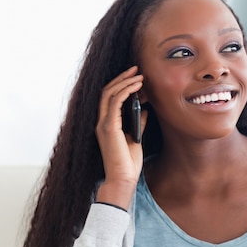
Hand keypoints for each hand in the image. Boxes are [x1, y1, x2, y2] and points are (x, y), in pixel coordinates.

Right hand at [95, 66, 146, 208]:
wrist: (123, 178)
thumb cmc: (128, 162)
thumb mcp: (136, 137)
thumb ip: (137, 122)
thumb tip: (144, 108)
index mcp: (106, 124)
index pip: (109, 98)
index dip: (120, 84)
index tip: (135, 76)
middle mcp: (101, 122)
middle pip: (107, 91)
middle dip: (122, 78)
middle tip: (136, 69)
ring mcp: (103, 124)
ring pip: (109, 94)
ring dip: (125, 82)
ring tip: (139, 75)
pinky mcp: (108, 127)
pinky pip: (115, 102)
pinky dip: (126, 91)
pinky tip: (137, 87)